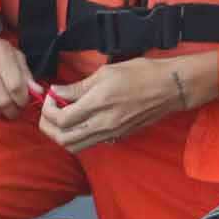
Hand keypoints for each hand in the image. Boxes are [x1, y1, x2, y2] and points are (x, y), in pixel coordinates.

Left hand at [39, 58, 184, 153]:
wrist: (170, 88)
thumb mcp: (105, 72)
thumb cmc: (140, 73)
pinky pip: (90, 143)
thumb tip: (56, 92)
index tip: (50, 95)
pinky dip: (77, 136)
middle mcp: (103, 124)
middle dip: (48, 126)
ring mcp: (111, 134)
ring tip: (61, 116)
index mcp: (98, 104)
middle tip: (48, 110)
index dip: (48, 109)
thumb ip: (78, 87)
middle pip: (63, 139)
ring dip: (61, 134)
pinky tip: (80, 120)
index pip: (61, 118)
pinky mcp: (118, 137)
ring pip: (75, 146)